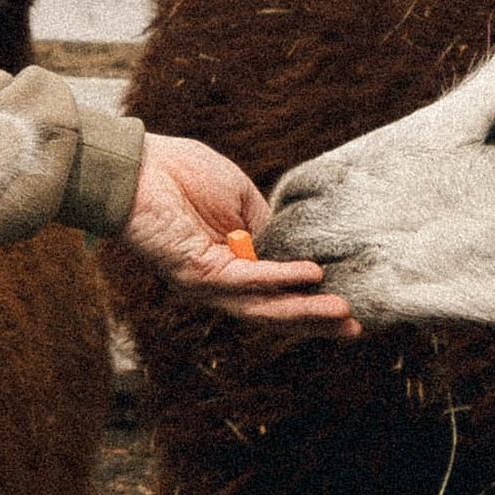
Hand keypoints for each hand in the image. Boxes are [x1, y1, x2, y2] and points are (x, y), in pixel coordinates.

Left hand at [122, 134, 357, 336]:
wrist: (139, 166)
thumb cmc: (184, 174)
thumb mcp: (242, 198)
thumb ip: (267, 226)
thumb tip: (296, 248)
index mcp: (233, 264)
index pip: (277, 292)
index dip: (311, 300)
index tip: (351, 306)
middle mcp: (221, 281)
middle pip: (273, 310)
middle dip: (315, 320)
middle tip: (355, 328)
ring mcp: (207, 282)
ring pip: (262, 306)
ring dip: (304, 309)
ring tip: (342, 312)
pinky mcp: (195, 273)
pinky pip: (244, 280)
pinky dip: (278, 278)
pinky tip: (310, 276)